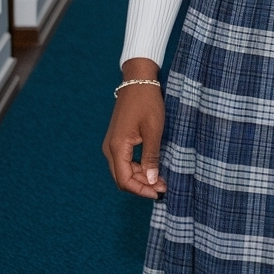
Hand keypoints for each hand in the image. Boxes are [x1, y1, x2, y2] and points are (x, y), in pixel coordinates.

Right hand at [102, 58, 166, 198]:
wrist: (138, 80)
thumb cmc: (147, 102)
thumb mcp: (153, 130)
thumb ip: (151, 157)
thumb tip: (152, 181)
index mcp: (117, 147)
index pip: (125, 180)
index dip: (142, 190)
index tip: (159, 192)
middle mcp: (110, 148)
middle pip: (122, 178)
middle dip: (142, 186)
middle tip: (163, 187)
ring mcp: (112, 144)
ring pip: (123, 171)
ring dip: (140, 178)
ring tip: (161, 178)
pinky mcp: (117, 140)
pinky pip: (124, 161)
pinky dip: (137, 168)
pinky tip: (152, 167)